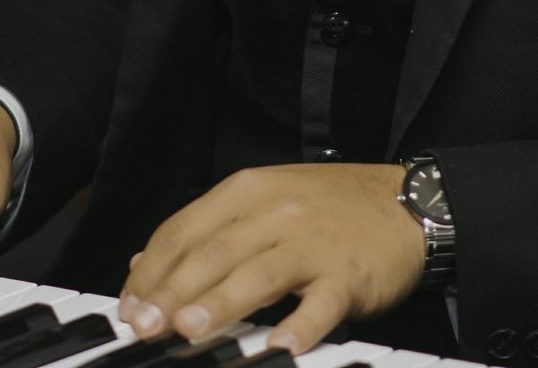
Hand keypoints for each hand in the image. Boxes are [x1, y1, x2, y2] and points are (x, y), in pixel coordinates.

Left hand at [119, 163, 424, 353]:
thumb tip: (143, 264)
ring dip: (221, 303)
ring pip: (258, 274)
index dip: (151, 270)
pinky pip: (321, 303)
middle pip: (213, 253)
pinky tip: (282, 347)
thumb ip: (206, 231)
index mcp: (248, 191)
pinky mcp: (348, 274)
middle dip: (172, 292)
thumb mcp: (263, 199)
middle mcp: (276, 212)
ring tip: (189, 330)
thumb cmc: (331, 206)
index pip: (184, 230)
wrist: (410, 201)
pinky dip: (301, 326)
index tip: (128, 306)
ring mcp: (313, 243)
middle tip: (145, 325)